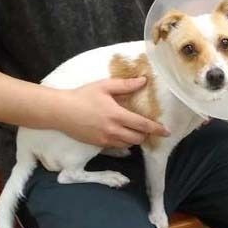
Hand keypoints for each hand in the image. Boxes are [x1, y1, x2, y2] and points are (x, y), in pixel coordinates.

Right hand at [53, 77, 169, 147]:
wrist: (61, 111)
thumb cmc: (83, 95)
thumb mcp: (104, 86)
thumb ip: (125, 85)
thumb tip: (143, 81)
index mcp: (117, 115)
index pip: (142, 125)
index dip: (156, 129)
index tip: (167, 132)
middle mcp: (113, 130)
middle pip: (137, 138)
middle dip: (145, 134)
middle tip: (146, 127)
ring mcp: (105, 139)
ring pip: (128, 145)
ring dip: (134, 139)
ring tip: (134, 130)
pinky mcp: (98, 144)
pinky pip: (116, 147)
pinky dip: (123, 142)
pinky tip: (120, 134)